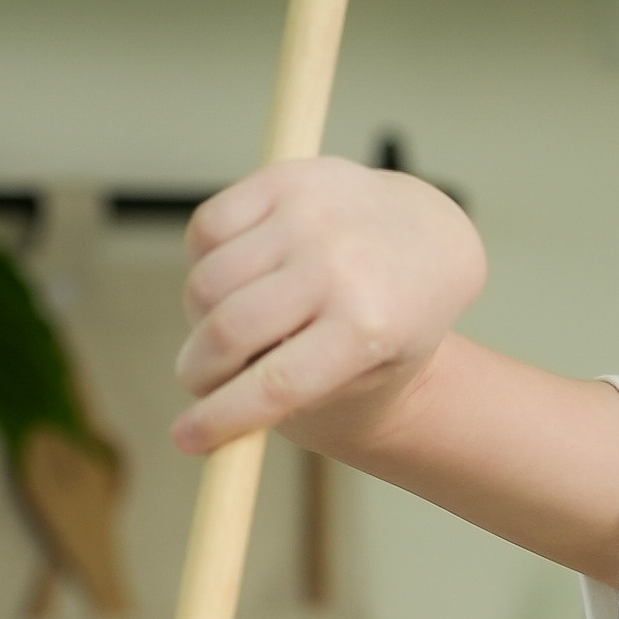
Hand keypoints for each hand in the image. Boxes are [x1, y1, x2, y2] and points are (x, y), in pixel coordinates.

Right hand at [174, 159, 483, 454]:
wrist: (431, 238)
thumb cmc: (392, 320)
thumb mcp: (369, 373)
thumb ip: (296, 397)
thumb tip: (204, 425)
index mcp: (369, 328)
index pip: (276, 384)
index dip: (221, 416)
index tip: (186, 438)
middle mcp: (339, 267)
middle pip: (229, 333)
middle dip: (199, 371)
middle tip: (199, 382)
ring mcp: (310, 217)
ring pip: (207, 281)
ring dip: (199, 318)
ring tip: (224, 329)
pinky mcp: (285, 179)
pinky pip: (205, 229)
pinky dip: (202, 261)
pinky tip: (230, 276)